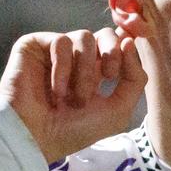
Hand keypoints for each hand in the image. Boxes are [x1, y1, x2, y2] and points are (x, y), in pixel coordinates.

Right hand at [0, 27, 146, 162]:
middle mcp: (77, 59)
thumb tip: (128, 41)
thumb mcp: (118, 112)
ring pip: (84, 37)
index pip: (118, 45)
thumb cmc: (75, 130)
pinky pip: (60, 41)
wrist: (37, 137)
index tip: (116, 74)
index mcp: (96, 72)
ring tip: (73, 98)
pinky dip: (62, 67)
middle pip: (105, 33)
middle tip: (107, 77)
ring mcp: (55, 51)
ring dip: (84, 70)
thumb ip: (135, 80)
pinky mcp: (35, 46)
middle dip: (112, 53)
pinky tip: (55, 90)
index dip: (125, 50)